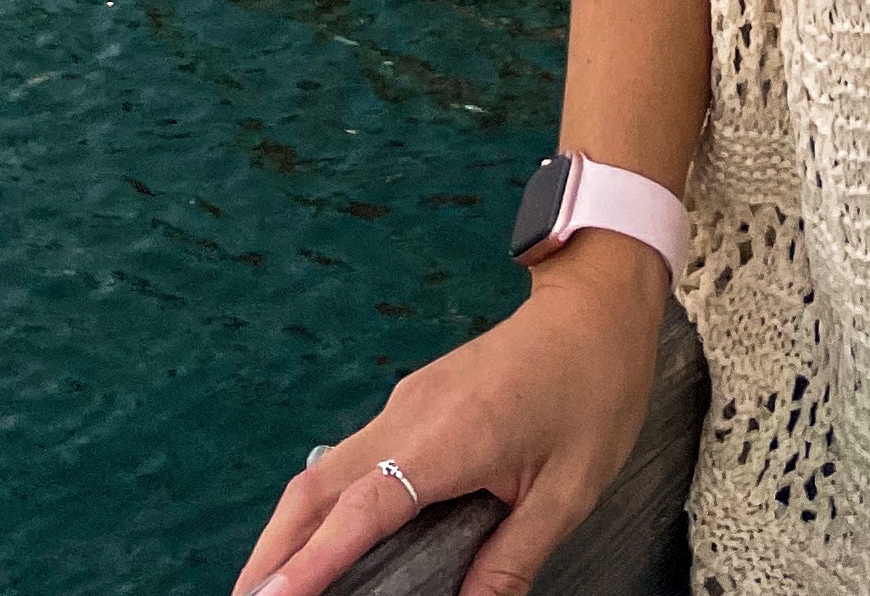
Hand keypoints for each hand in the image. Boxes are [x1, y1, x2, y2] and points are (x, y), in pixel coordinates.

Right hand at [232, 240, 668, 595]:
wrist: (596, 302)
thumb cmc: (593, 387)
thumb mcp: (569, 489)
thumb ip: (511, 559)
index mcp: (449, 435)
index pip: (363, 508)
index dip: (313, 561)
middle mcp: (410, 414)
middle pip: (316, 488)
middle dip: (274, 552)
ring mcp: (405, 403)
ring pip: (325, 471)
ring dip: (290, 530)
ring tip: (272, 586)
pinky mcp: (412, 402)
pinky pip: (352, 459)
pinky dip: (323, 506)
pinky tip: (324, 543)